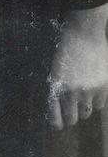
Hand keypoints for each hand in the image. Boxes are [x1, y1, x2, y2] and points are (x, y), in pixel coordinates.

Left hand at [47, 4, 107, 129]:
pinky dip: (96, 100)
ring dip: (84, 107)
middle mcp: (71, 92)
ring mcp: (88, 91)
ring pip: (86, 113)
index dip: (56, 122)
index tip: (59, 124)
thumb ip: (58, 86)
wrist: (84, 32)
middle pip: (72, 118)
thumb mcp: (55, 67)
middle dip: (71, 115)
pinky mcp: (103, 88)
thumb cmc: (66, 46)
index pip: (54, 115)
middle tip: (72, 109)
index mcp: (55, 86)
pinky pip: (100, 105)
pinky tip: (93, 90)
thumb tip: (59, 105)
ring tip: (83, 97)